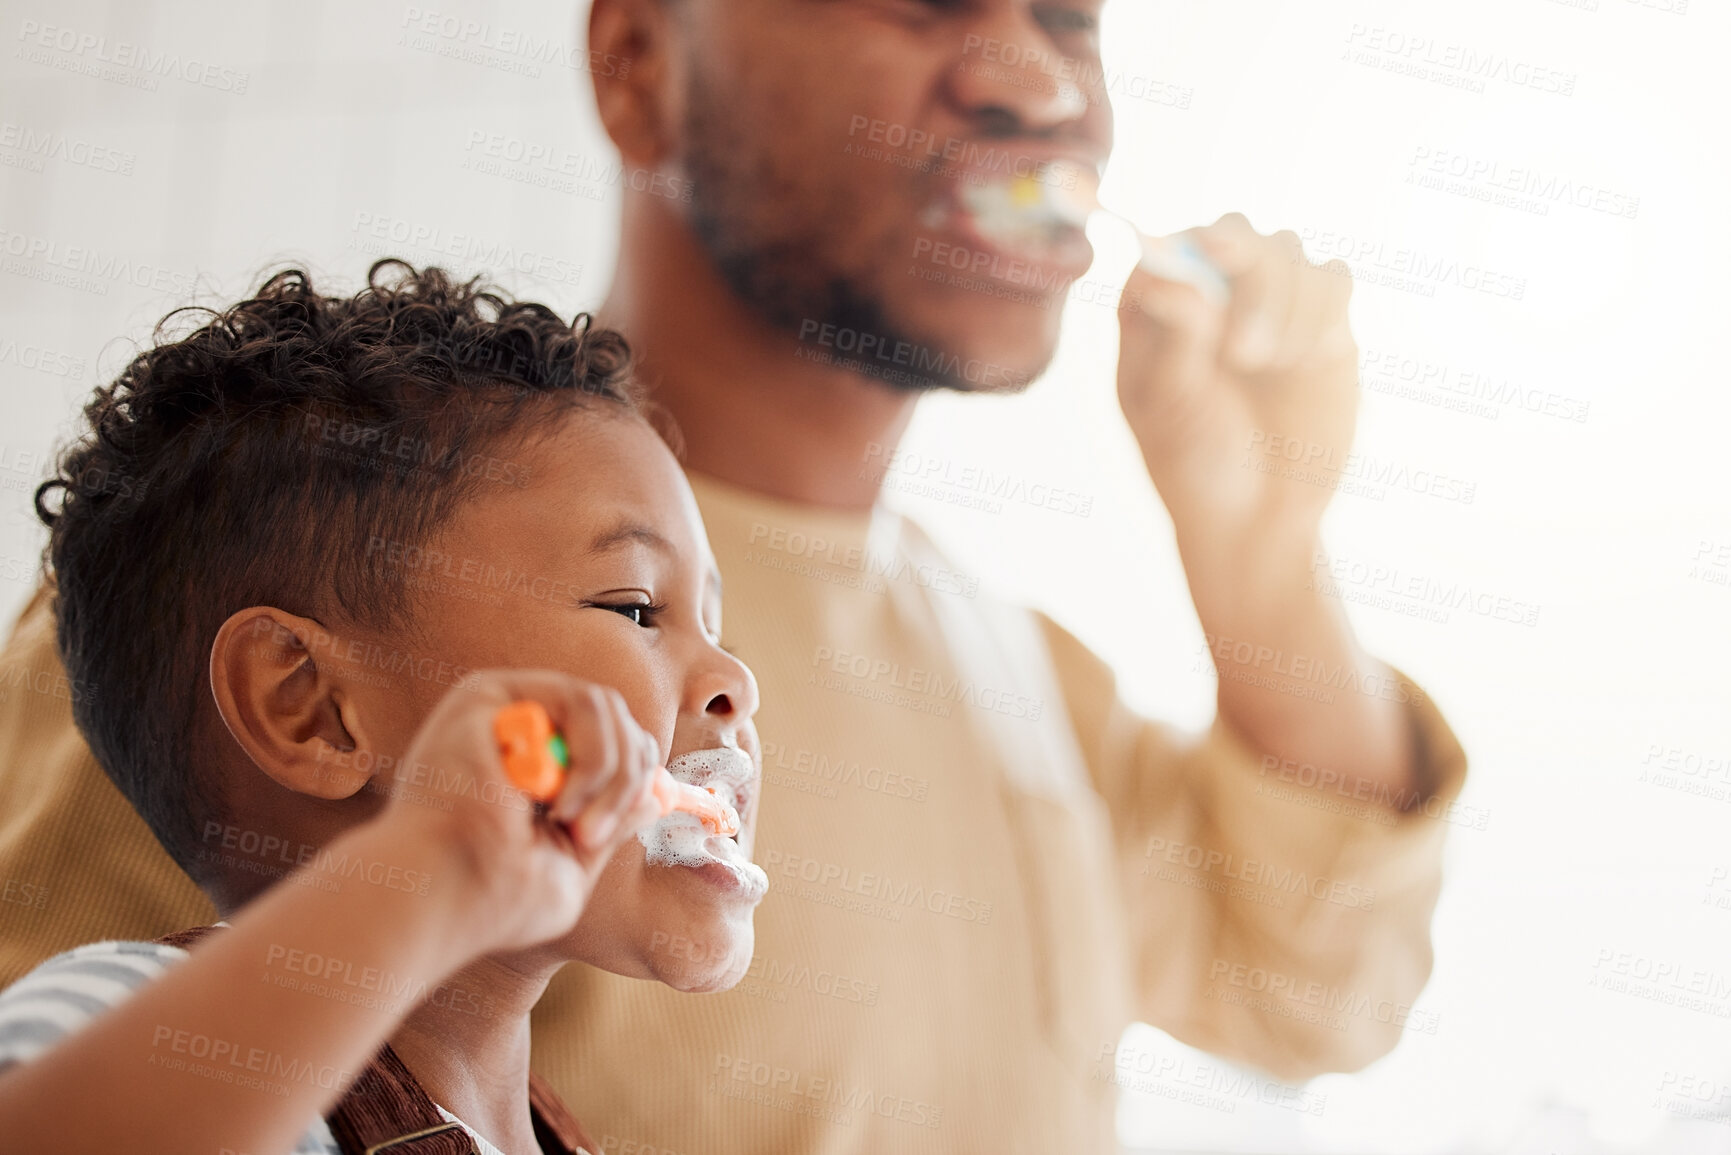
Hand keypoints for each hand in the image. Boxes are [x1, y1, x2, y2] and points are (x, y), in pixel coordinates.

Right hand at [384, 670, 663, 955]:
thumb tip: (657, 795)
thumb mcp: (571, 862)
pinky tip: (552, 798)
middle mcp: (521, 731)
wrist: (442, 894)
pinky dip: (589, 754)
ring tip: (572, 819)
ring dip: (607, 770)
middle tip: (591, 834)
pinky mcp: (489, 693)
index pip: (616, 743)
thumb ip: (611, 823)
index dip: (635, 778)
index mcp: (538, 767)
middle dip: (627, 778)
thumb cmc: (494, 897)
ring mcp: (505, 707)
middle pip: (617, 719)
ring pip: (604, 706)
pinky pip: (579, 699)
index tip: (606, 833)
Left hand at [1117, 214, 1358, 547]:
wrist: (1256, 516)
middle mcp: (1211, 292)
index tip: (1207, 264)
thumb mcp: (1169, 410)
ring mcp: (1269, 302)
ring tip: (1266, 369)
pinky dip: (1320, 312)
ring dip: (1282, 305)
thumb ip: (1173, 342)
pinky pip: (1334, 280)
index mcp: (1156, 307)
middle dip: (1246, 274)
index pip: (1169, 244)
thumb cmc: (1192, 463)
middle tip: (1243, 354)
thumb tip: (1170, 279)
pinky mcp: (1322, 322)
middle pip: (1235, 232)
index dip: (1189, 247)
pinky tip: (1302, 361)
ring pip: (1288, 250)